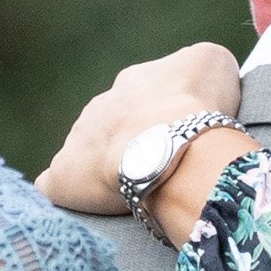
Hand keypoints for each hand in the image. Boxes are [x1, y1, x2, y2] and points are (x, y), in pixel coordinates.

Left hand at [37, 45, 245, 219]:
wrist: (173, 144)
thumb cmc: (197, 106)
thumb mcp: (212, 63)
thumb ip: (202, 64)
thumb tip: (198, 76)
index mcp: (133, 83)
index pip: (143, 100)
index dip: (161, 124)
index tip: (178, 145)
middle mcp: (100, 107)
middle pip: (113, 128)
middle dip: (132, 148)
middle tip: (160, 172)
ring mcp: (78, 140)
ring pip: (87, 155)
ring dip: (106, 171)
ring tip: (136, 193)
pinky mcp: (65, 177)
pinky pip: (57, 185)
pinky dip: (69, 194)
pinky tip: (86, 207)